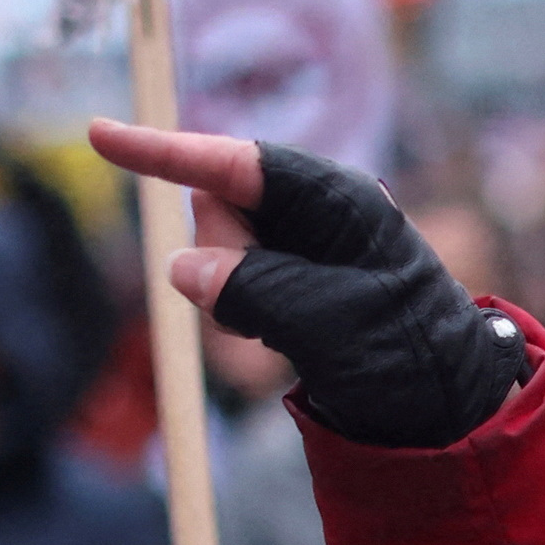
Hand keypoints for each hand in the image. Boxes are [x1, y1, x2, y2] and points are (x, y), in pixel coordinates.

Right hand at [83, 125, 524, 449]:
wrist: (445, 411)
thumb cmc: (409, 358)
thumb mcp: (333, 327)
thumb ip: (256, 291)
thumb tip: (182, 268)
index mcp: (339, 201)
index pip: (238, 165)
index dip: (166, 152)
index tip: (100, 134)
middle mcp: (317, 212)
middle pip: (217, 208)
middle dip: (224, 256)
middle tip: (282, 313)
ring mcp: (300, 247)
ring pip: (217, 251)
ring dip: (236, 295)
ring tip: (298, 331)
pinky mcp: (288, 282)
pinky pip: (230, 286)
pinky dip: (242, 313)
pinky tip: (290, 336)